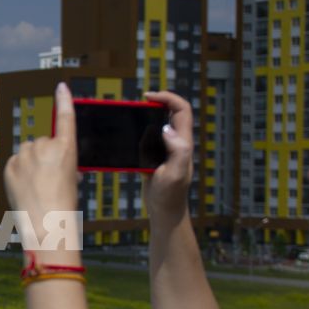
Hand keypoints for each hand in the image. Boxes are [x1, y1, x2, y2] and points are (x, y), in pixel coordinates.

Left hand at [3, 82, 81, 259]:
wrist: (45, 224)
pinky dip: (19, 171)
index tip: (61, 86)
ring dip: (31, 163)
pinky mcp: (10, 165)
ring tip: (37, 186)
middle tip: (50, 179)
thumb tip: (50, 159)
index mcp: (66, 148)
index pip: (65, 118)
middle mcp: (45, 146)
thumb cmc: (63, 205)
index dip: (64, 101)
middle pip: (43, 143)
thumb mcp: (71, 178)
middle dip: (45, 156)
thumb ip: (60, 161)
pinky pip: (15, 162)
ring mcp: (25, 155)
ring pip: (28, 152)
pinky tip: (26, 187)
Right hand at [142, 89, 193, 221]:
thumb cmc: (171, 195)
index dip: (168, 98)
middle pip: (171, 112)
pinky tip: (126, 136)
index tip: (148, 97)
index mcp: (183, 142)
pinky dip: (139, 131)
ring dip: (146, 115)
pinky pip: (149, 137)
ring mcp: (166, 149)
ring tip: (130, 116)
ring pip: (159, 123)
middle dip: (157, 102)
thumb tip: (167, 129)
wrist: (165, 211)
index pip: (181, 109)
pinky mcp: (155, 156)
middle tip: (137, 104)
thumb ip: (178, 151)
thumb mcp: (176, 173)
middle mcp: (176, 142)